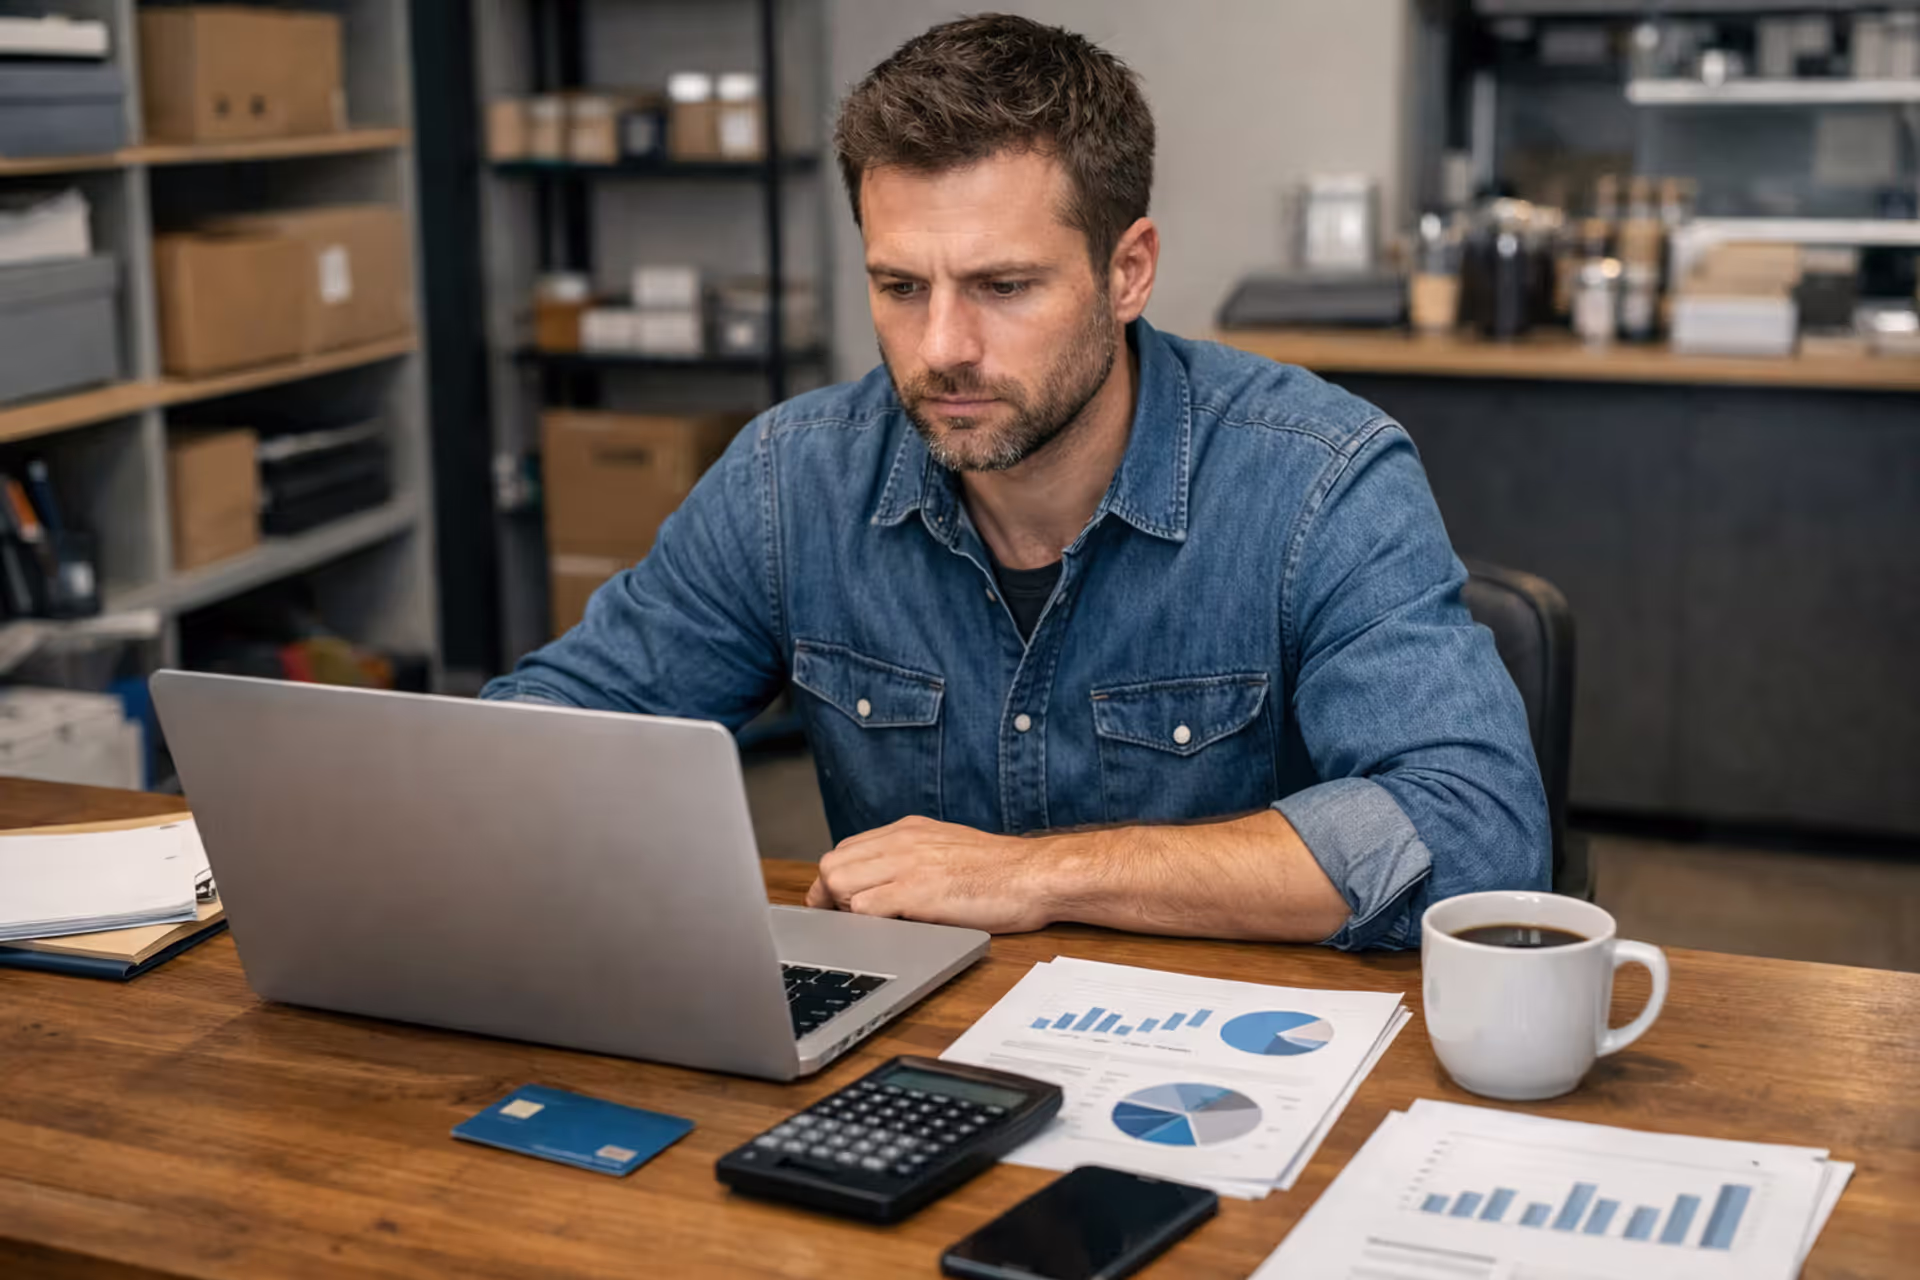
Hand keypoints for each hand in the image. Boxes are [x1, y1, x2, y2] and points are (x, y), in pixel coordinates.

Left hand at [805, 815, 1063, 932]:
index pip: (845, 850)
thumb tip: (885, 881)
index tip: (836, 904)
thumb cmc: (1000, 872)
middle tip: (841, 922)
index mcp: (907, 830)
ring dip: (843, 910)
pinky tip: (882, 931)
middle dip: (828, 897)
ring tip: (865, 926)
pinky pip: (863, 907)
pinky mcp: (916, 892)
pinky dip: (862, 923)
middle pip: (832, 865)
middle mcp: (901, 841)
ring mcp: (906, 865)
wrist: (1034, 875)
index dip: (834, 881)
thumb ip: (914, 858)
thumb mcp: (948, 849)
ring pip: (838, 884)